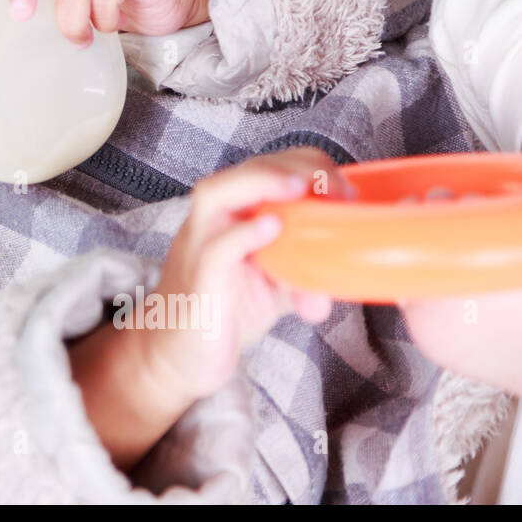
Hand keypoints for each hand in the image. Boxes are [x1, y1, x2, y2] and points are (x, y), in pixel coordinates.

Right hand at [143, 147, 353, 401]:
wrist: (176, 356)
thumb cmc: (223, 311)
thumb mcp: (275, 286)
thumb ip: (308, 272)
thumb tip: (345, 276)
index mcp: (231, 214)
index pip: (266, 167)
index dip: (309, 166)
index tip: (346, 191)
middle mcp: (211, 221)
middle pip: (244, 170)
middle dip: (293, 167)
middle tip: (334, 188)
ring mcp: (199, 246)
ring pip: (216, 194)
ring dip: (261, 182)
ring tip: (299, 187)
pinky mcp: (199, 281)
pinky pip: (216, 248)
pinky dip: (244, 233)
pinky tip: (272, 227)